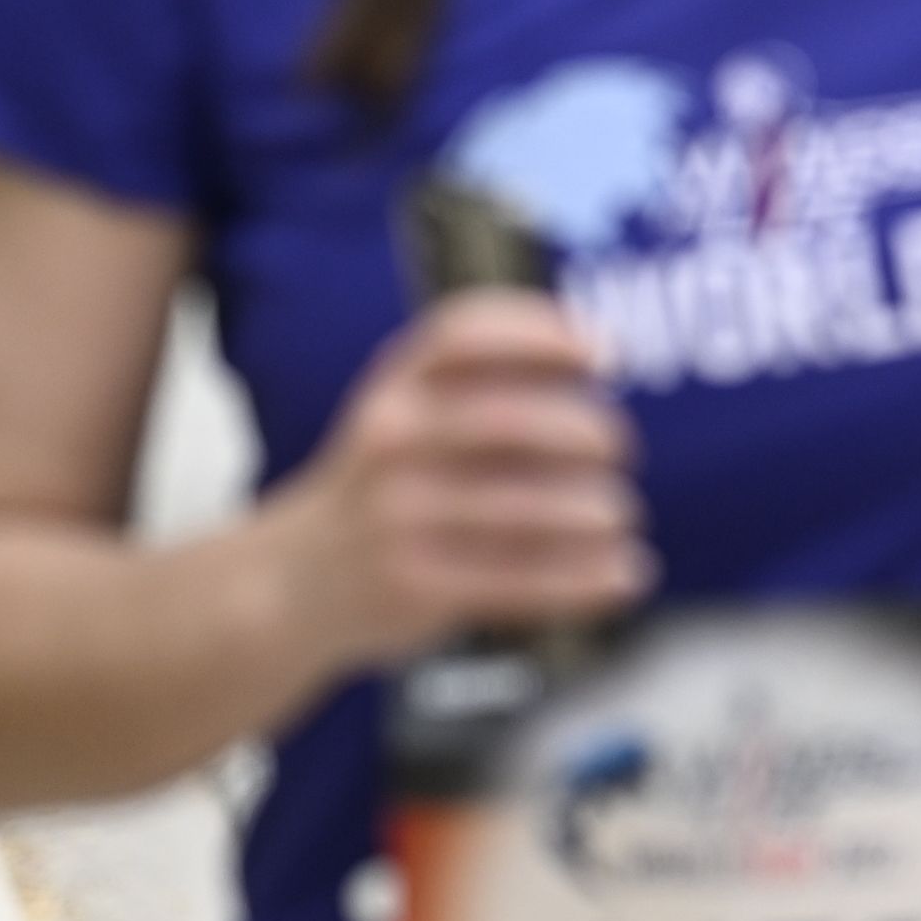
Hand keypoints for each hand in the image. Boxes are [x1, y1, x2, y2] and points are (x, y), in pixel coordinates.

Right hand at [269, 291, 647, 670]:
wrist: (294, 581)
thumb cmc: (385, 484)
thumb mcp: (407, 413)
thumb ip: (485, 382)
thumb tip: (604, 354)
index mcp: (395, 387)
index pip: (466, 334)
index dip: (543, 334)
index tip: (604, 353)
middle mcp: (392, 442)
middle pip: (514, 421)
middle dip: (590, 433)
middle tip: (620, 450)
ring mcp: (400, 517)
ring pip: (529, 508)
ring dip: (598, 512)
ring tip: (620, 515)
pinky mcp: (417, 586)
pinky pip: (525, 580)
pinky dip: (589, 578)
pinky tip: (626, 574)